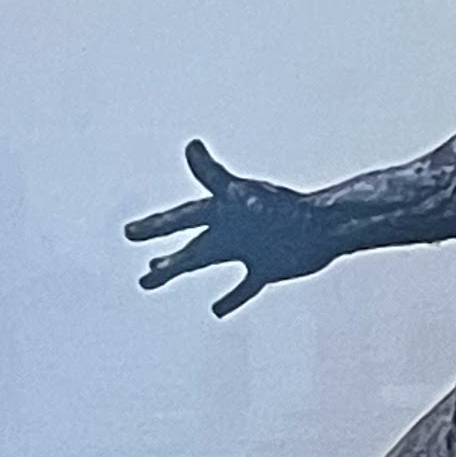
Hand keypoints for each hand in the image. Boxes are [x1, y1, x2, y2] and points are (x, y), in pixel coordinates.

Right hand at [124, 139, 338, 316]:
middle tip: (143, 272)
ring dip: (182, 270)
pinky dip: (231, 298)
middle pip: (190, 246)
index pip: (182, 219)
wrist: (325, 226)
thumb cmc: (283, 209)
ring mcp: (248, 249)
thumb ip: (213, 175)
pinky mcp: (267, 268)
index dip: (156, 227)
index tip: (130, 233)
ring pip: (206, 262)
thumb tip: (191, 146)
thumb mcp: (242, 194)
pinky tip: (217, 310)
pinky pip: (245, 286)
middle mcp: (231, 230)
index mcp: (222, 211)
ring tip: (154, 278)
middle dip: (166, 259)